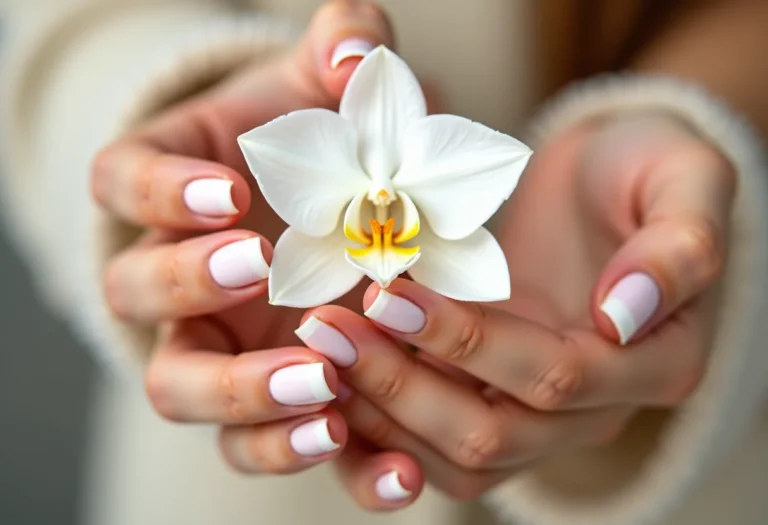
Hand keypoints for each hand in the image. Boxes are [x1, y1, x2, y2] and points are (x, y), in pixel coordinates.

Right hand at [90, 1, 398, 477]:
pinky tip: (366, 452)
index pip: (122, 181)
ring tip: (322, 394)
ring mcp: (212, 346)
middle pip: (135, 296)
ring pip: (182, 392)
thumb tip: (359, 52)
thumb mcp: (332, 86)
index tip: (230, 193)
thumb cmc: (321, 141)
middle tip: (262, 272)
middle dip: (189, 288)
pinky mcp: (263, 401)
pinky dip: (301, 453)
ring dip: (243, 398)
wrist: (346, 213)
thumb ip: (345, 46)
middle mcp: (173, 277)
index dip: (160, 191)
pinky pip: (259, 443)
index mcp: (171, 187)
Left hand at [298, 112, 734, 502]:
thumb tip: (623, 317)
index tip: (389, 294)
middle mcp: (597, 407)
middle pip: (494, 435)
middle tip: (328, 330)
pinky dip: (380, 419)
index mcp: (657, 364)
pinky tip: (330, 373)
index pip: (559, 378)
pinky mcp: (493, 396)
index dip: (471, 344)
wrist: (605, 180)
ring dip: (381, 412)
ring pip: (457, 457)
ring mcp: (540, 412)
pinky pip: (433, 440)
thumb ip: (681, 246)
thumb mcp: (686, 179)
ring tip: (318, 351)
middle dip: (403, 387)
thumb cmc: (647, 166)